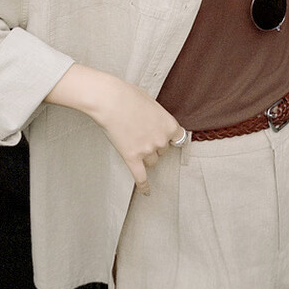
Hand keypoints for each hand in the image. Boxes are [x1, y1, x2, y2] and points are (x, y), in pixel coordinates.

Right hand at [45, 65, 182, 194]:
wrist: (111, 100)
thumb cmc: (128, 96)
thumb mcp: (151, 103)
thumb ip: (157, 117)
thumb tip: (154, 123)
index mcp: (169, 124)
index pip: (178, 139)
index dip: (169, 138)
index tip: (165, 139)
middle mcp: (161, 140)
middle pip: (162, 151)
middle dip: (154, 145)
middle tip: (140, 133)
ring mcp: (146, 150)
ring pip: (151, 161)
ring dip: (145, 156)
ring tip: (133, 143)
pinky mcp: (132, 157)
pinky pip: (140, 177)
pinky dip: (144, 186)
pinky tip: (146, 192)